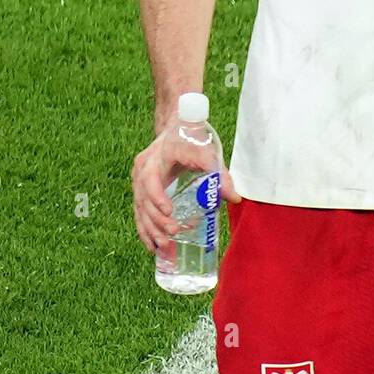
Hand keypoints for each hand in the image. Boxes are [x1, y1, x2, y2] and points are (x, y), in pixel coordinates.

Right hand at [131, 127, 240, 254]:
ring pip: (140, 208)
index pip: (151, 179)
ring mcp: (139, 178)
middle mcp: (144, 168)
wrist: (177, 126)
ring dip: (150, 230)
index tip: (169, 211)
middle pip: (144, 198)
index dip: (157, 197)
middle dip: (157, 219)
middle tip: (174, 232)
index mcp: (157, 156)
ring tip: (164, 247)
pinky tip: (154, 246)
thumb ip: (219, 174)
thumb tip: (234, 198)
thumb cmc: (193, 137)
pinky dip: (146, 230)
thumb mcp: (208, 152)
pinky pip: (139, 212)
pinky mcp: (140, 188)